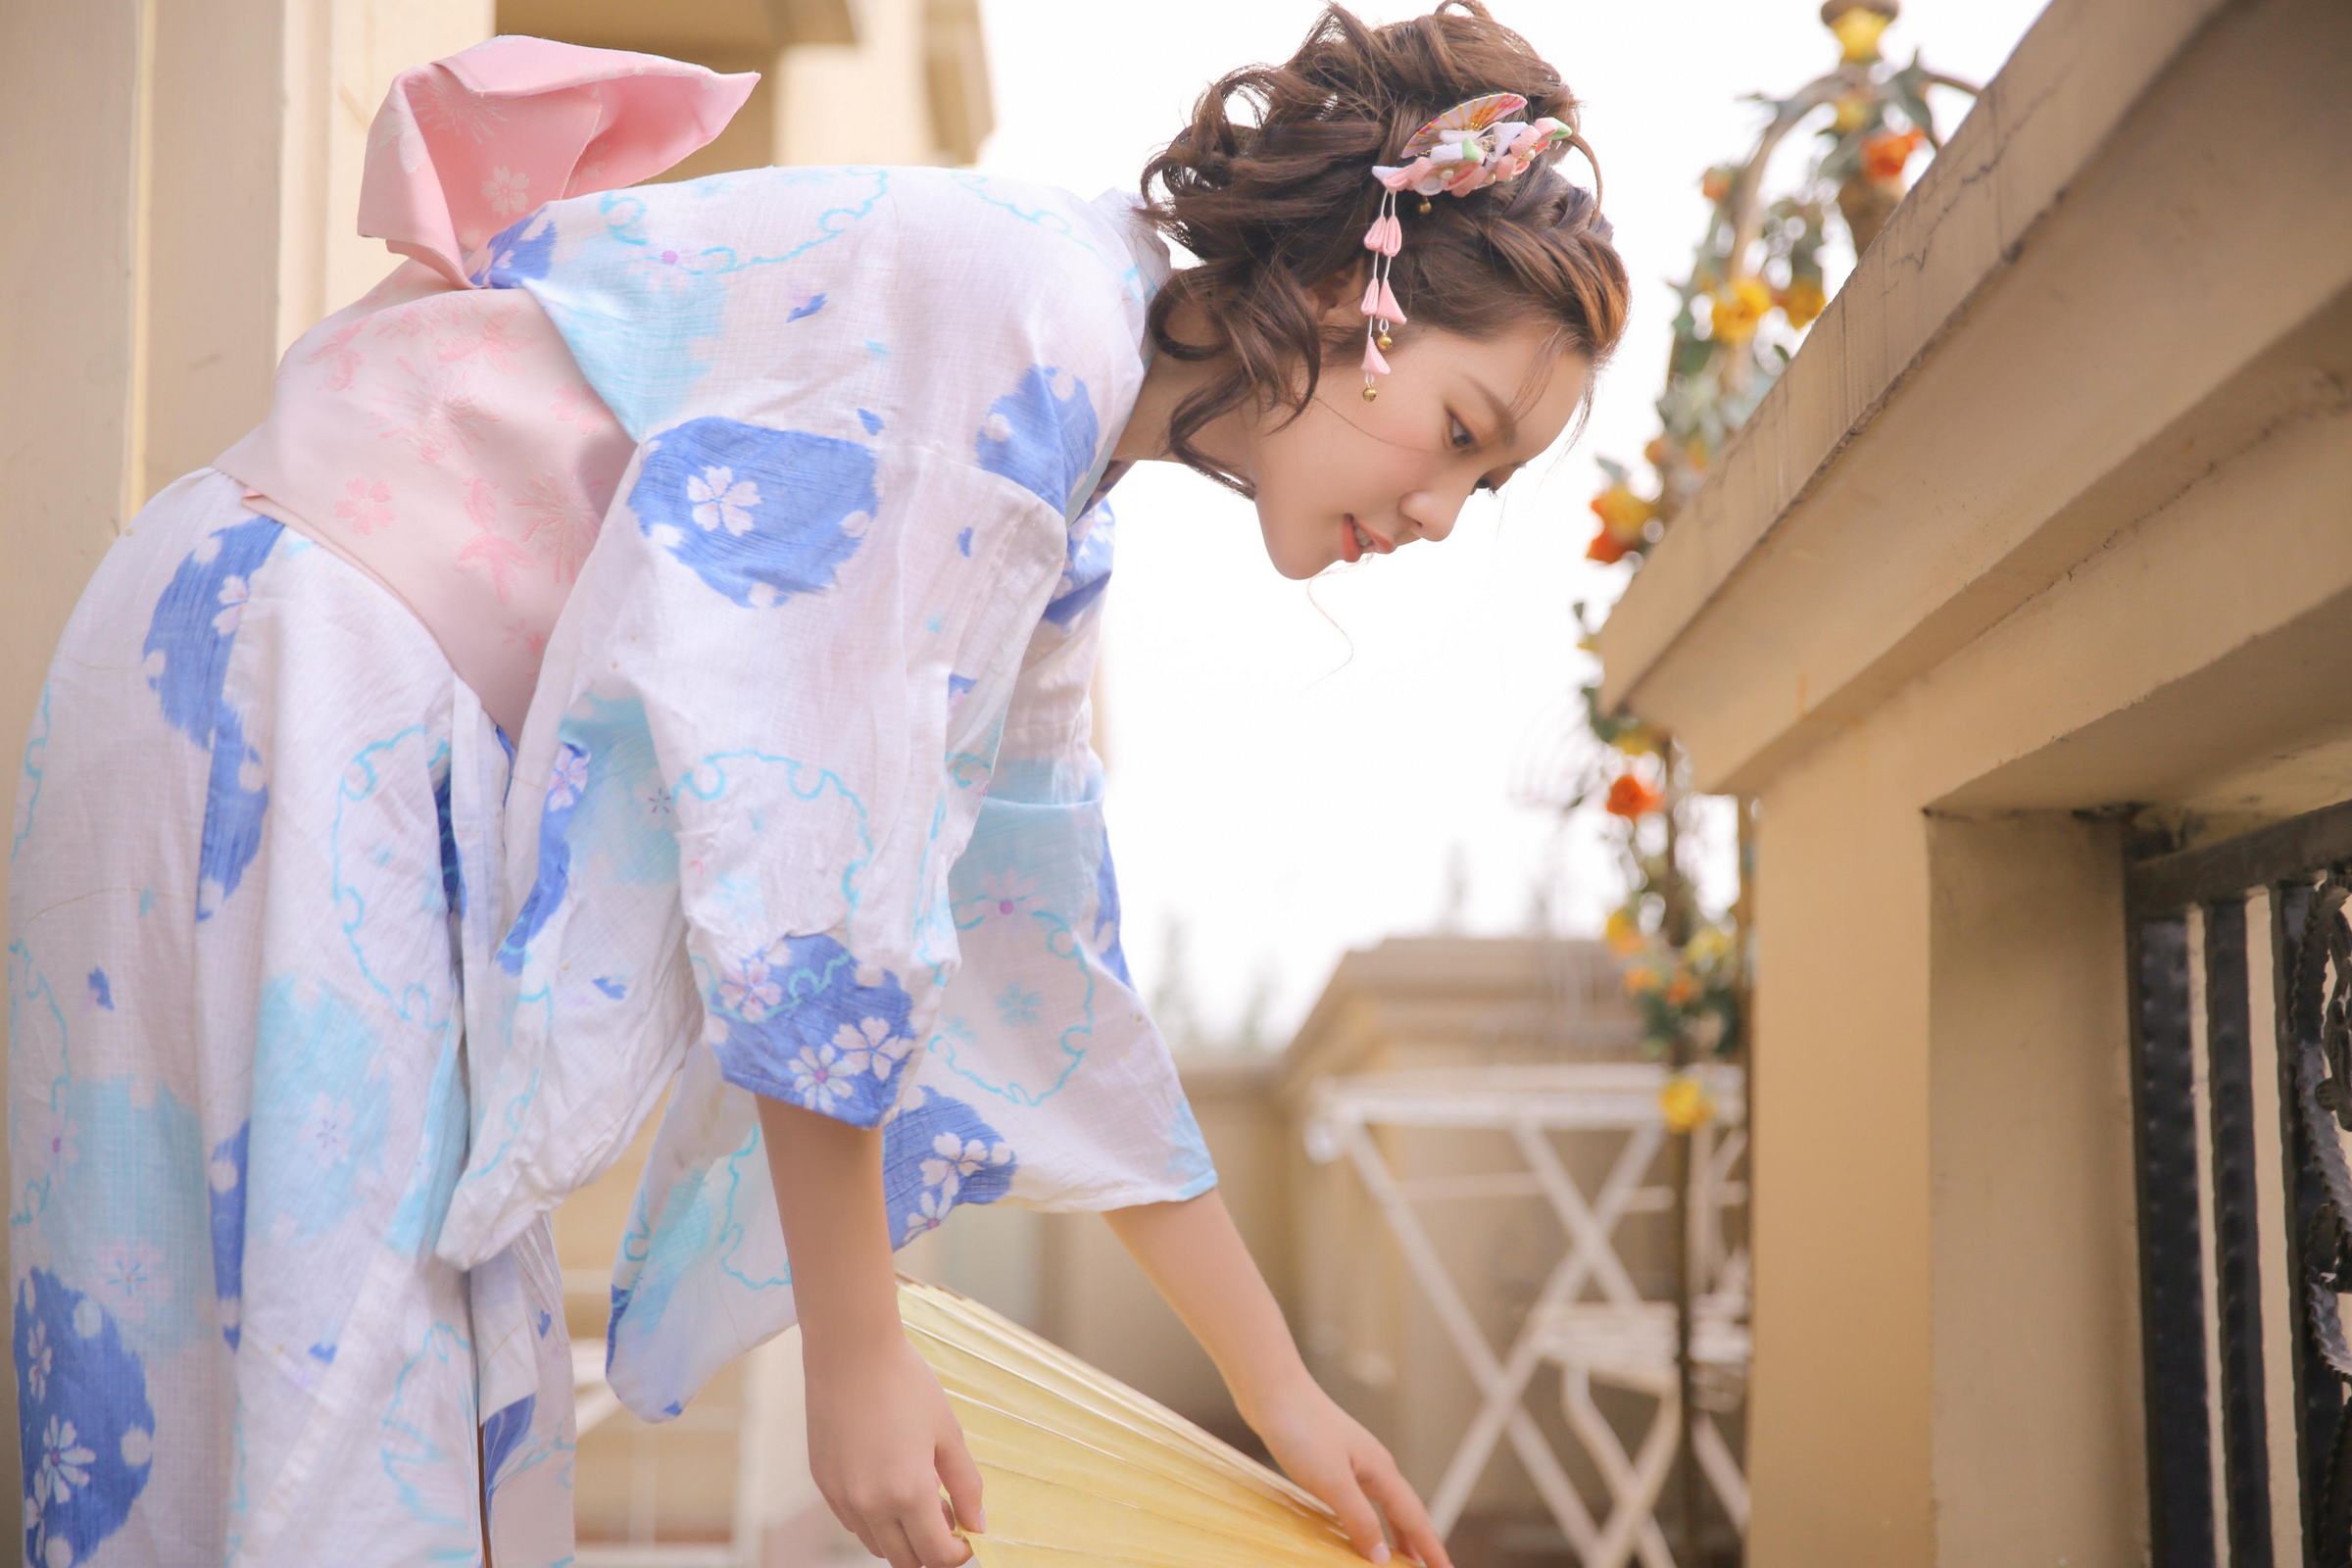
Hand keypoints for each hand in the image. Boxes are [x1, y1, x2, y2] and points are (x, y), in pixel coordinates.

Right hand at [803, 1327, 985, 1567]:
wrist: (850, 1353)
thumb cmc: (905, 1385)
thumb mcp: (948, 1434)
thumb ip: (966, 1486)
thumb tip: (978, 1526)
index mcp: (907, 1493)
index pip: (936, 1555)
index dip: (958, 1554)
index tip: (967, 1535)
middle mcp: (869, 1504)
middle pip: (905, 1560)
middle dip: (931, 1549)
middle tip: (947, 1514)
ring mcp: (841, 1497)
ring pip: (876, 1545)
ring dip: (901, 1536)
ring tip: (919, 1494)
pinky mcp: (823, 1484)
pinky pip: (853, 1522)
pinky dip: (875, 1519)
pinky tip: (889, 1483)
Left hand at [1239, 1374, 1453, 1567]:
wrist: (1272, 1391)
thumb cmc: (1301, 1430)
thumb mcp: (1332, 1483)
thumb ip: (1360, 1519)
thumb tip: (1384, 1557)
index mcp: (1381, 1471)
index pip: (1415, 1518)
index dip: (1432, 1549)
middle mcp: (1374, 1465)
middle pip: (1405, 1511)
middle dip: (1420, 1543)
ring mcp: (1354, 1460)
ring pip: (1385, 1504)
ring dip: (1397, 1532)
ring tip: (1402, 1558)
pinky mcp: (1333, 1459)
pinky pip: (1362, 1499)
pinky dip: (1370, 1519)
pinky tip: (1358, 1526)